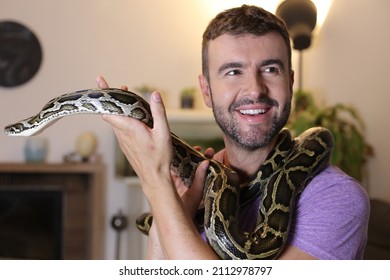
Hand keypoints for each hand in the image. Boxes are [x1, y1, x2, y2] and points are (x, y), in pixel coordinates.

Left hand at [97, 75, 216, 258]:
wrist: (154, 178)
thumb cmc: (159, 157)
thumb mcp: (163, 132)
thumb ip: (158, 112)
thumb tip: (155, 94)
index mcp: (130, 128)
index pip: (110, 108)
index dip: (105, 94)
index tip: (100, 81)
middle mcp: (122, 133)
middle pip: (111, 112)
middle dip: (113, 97)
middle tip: (119, 87)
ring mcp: (122, 140)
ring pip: (115, 120)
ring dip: (119, 109)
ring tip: (127, 98)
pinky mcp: (125, 145)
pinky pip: (120, 128)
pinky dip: (122, 118)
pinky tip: (133, 117)